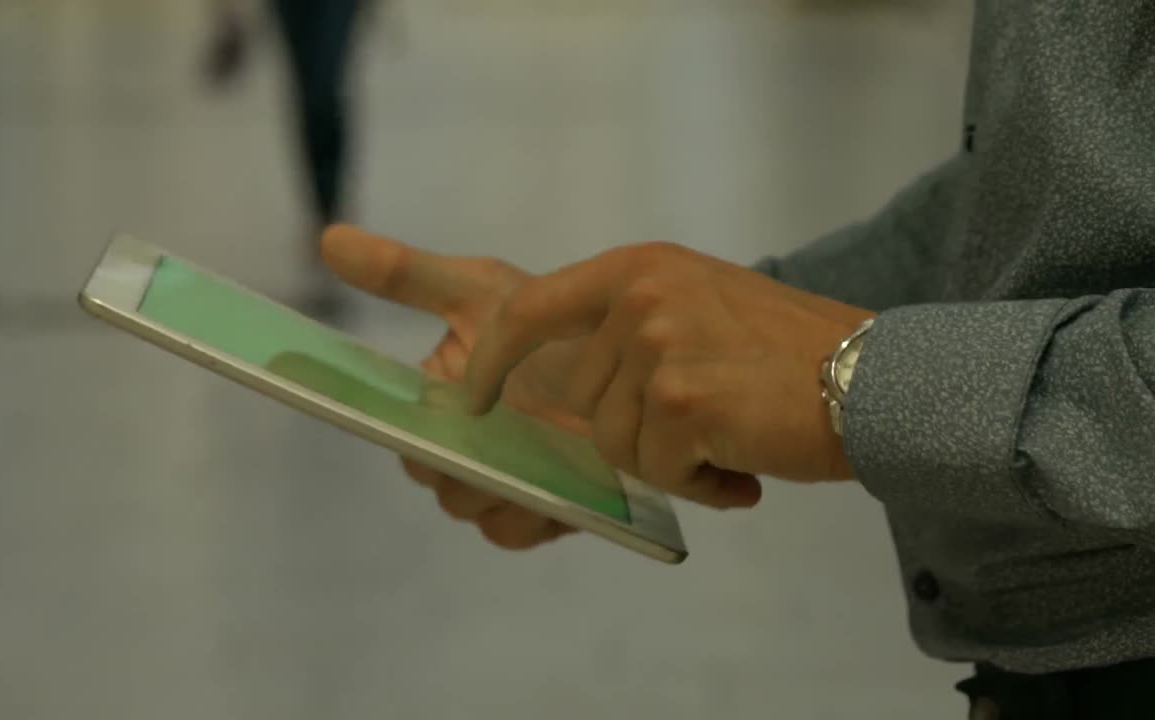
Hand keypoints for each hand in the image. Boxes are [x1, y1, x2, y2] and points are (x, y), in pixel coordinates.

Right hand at [321, 225, 581, 549]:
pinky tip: (551, 494)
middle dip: (457, 474)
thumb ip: (404, 274)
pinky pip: (516, 530)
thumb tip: (327, 237)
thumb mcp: (478, 290)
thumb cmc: (549, 317)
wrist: (632, 350)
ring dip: (493, 498)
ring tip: (526, 472)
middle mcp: (468, 446)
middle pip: (439, 482)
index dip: (414, 443)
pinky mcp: (547, 507)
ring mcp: (507, 479)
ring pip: (474, 511)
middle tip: (487, 453)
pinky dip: (527, 519)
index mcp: (439, 402)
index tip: (434, 433)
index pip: (406, 439)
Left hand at [464, 242, 875, 500]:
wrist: (874, 380)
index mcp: (637, 268)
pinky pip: (656, 471)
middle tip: (702, 425)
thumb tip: (572, 388)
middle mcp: (639, 295)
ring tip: (729, 437)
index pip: (530, 307)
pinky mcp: (680, 400)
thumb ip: (632, 326)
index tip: (476, 400)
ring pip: (617, 444)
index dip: (495, 359)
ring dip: (669, 460)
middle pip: (582, 400)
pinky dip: (698, 482)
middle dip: (632, 432)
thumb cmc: (789, 354)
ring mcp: (658, 345)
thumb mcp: (698, 304)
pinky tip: (742, 461)